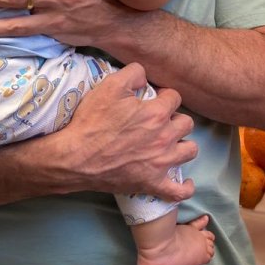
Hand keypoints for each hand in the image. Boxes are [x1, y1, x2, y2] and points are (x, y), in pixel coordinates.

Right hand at [35, 63, 196, 201]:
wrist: (74, 157)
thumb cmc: (91, 121)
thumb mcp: (110, 85)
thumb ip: (134, 73)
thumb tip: (145, 76)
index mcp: (156, 113)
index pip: (175, 97)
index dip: (164, 97)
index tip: (154, 100)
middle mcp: (164, 137)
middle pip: (186, 123)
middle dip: (175, 119)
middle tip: (160, 121)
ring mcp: (161, 163)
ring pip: (190, 150)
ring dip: (183, 144)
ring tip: (170, 142)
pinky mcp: (152, 184)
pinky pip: (179, 191)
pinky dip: (185, 187)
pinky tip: (184, 181)